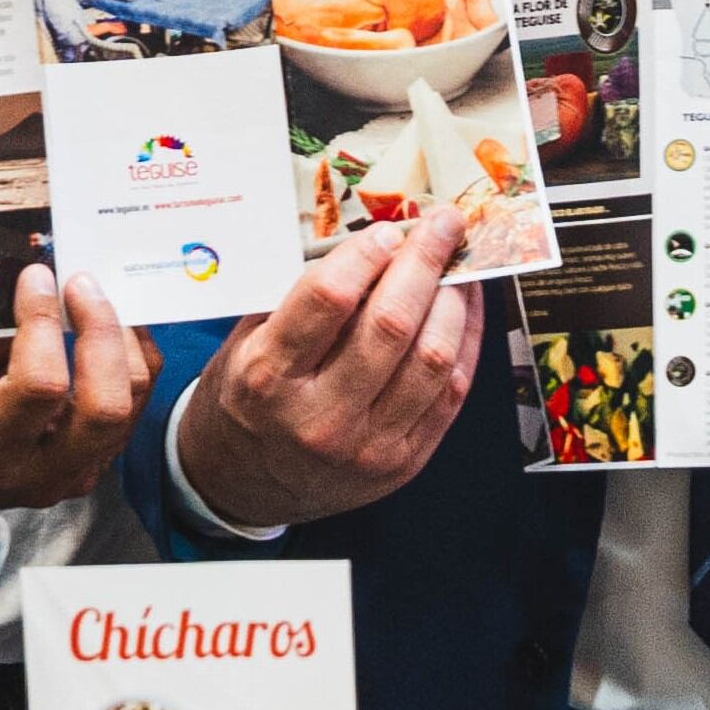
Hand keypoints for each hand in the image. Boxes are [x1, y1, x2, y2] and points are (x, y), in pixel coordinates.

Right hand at [0, 267, 151, 506]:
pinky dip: (131, 357)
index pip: (40, 385)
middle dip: (102, 333)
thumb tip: (42, 279)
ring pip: (132, 402)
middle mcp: (41, 472)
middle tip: (81, 285)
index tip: (38, 278)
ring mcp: (76, 473)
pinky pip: (136, 405)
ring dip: (121, 340)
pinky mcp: (98, 463)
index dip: (45, 323)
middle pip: (107, 406)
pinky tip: (109, 326)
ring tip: (93, 298)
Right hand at [173, 208, 474, 533]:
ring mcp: (365, 446)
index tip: (388, 230)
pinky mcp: (402, 463)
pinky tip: (464, 308)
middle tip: (442, 225)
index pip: (329, 298)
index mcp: (267, 377)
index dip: (367, 254)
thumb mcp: (250, 341)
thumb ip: (303, 294)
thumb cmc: (249, 399)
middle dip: (424, 262)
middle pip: (391, 324)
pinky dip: (465, 340)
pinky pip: (452, 391)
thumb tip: (376, 239)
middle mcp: (318, 417)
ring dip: (454, 299)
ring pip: (433, 358)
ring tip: (458, 265)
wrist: (244, 484)